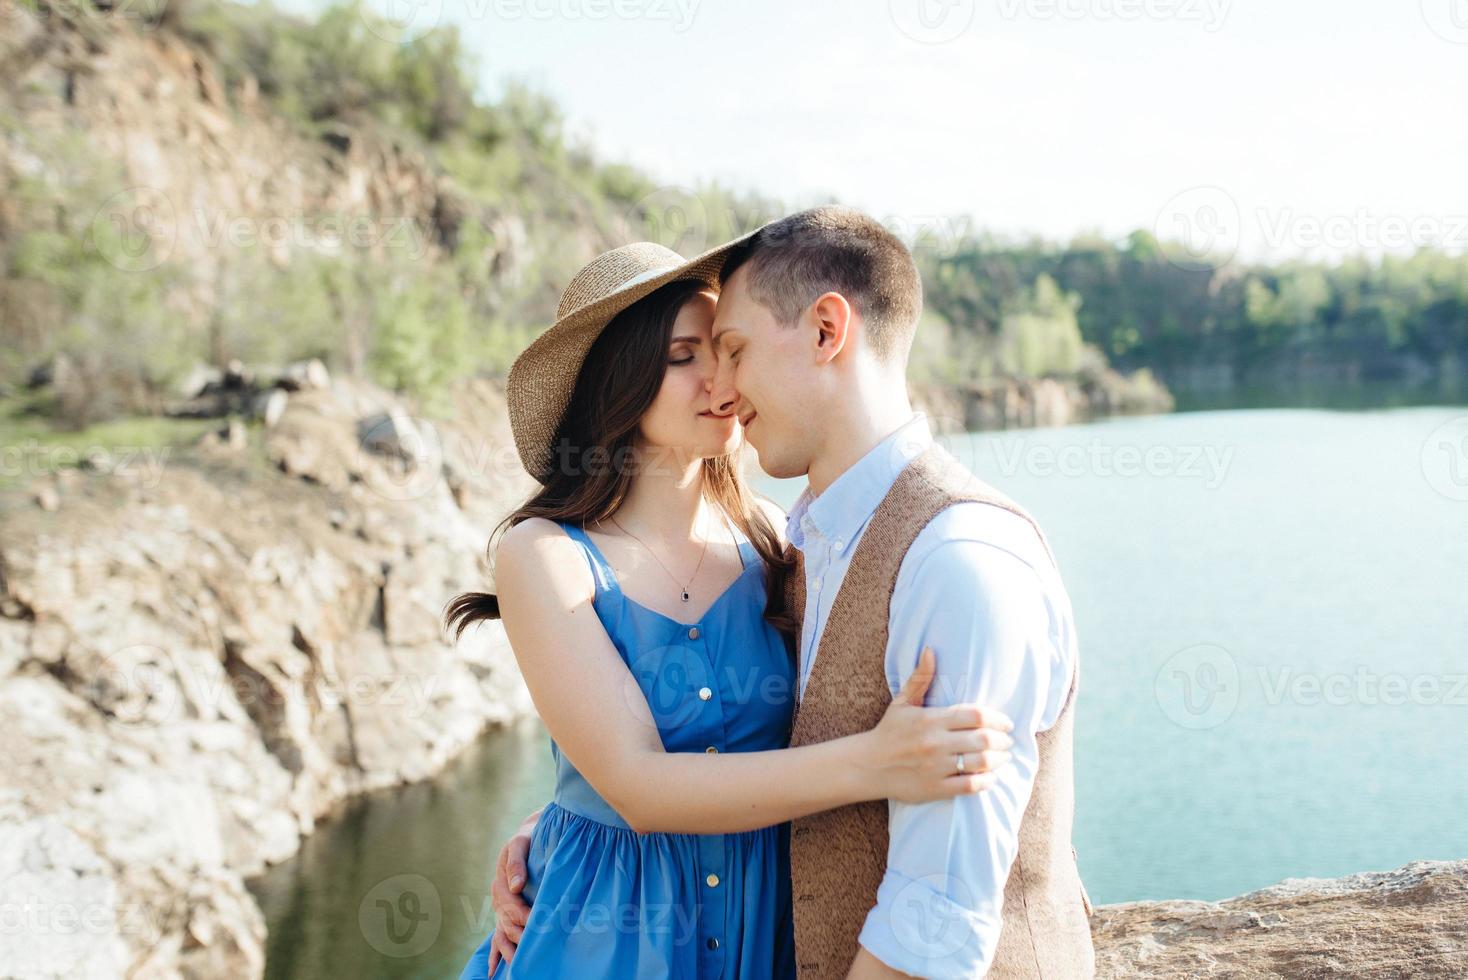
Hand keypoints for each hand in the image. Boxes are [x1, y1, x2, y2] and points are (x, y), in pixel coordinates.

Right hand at [485, 807, 539, 972]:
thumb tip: (517, 886)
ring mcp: (501, 910)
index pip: (513, 906)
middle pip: (508, 924)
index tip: (541, 922)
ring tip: (518, 967)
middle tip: (537, 947)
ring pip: (503, 935)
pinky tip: (493, 972)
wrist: (528, 838)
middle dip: (522, 936)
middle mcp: (498, 900)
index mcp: (501, 884)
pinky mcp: (505, 915)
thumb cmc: (527, 840)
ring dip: (510, 951)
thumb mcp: (520, 843)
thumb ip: (516, 864)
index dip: (526, 916)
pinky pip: (497, 938)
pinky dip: (495, 955)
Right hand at [857, 647, 1013, 803]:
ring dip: (999, 760)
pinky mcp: (935, 789)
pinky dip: (986, 781)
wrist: (868, 765)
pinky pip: (970, 786)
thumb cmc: (889, 731)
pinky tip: (991, 776)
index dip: (997, 719)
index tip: (1007, 723)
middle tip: (1008, 741)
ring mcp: (936, 767)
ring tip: (1003, 757)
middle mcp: (935, 743)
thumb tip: (930, 650)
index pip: (976, 715)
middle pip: (983, 739)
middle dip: (1002, 740)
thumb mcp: (902, 702)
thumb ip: (920, 677)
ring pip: (980, 763)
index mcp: (930, 719)